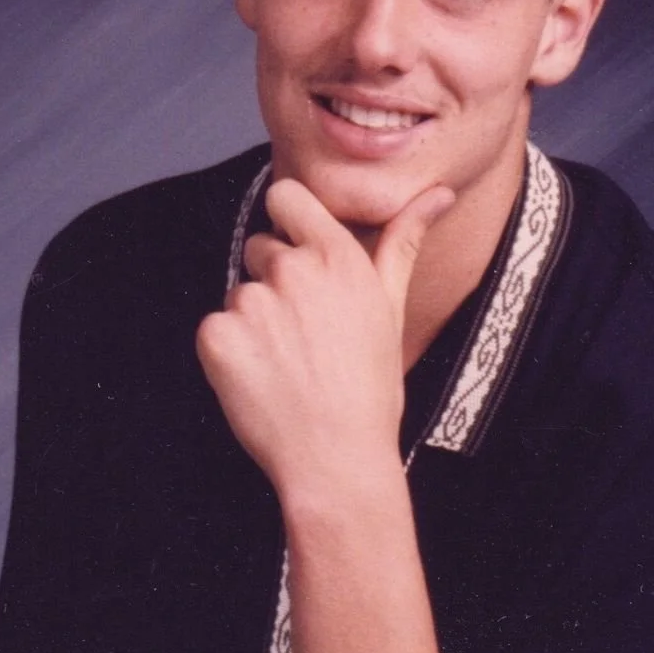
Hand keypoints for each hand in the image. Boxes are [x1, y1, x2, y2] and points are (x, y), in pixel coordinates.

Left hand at [195, 178, 452, 501]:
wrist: (337, 459)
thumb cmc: (371, 389)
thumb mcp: (391, 309)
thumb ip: (403, 241)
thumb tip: (438, 192)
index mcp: (337, 257)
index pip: (286, 196)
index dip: (287, 221)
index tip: (298, 252)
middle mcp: (292, 270)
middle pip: (260, 247)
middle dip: (274, 282)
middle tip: (305, 336)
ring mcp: (251, 303)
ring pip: (239, 294)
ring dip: (254, 322)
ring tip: (287, 365)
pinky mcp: (217, 336)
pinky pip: (215, 328)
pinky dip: (230, 353)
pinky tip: (262, 381)